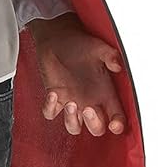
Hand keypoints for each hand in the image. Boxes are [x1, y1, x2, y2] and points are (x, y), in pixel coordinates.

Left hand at [29, 11, 125, 136]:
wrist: (59, 39)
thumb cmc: (81, 44)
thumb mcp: (99, 48)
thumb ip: (110, 56)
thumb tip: (117, 66)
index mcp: (105, 92)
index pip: (116, 116)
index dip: (117, 124)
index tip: (114, 125)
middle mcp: (90, 101)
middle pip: (96, 128)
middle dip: (93, 124)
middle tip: (87, 109)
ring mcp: (72, 102)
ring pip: (74, 127)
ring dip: (71, 121)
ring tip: (70, 103)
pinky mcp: (55, 98)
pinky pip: (51, 113)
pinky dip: (50, 107)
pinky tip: (53, 93)